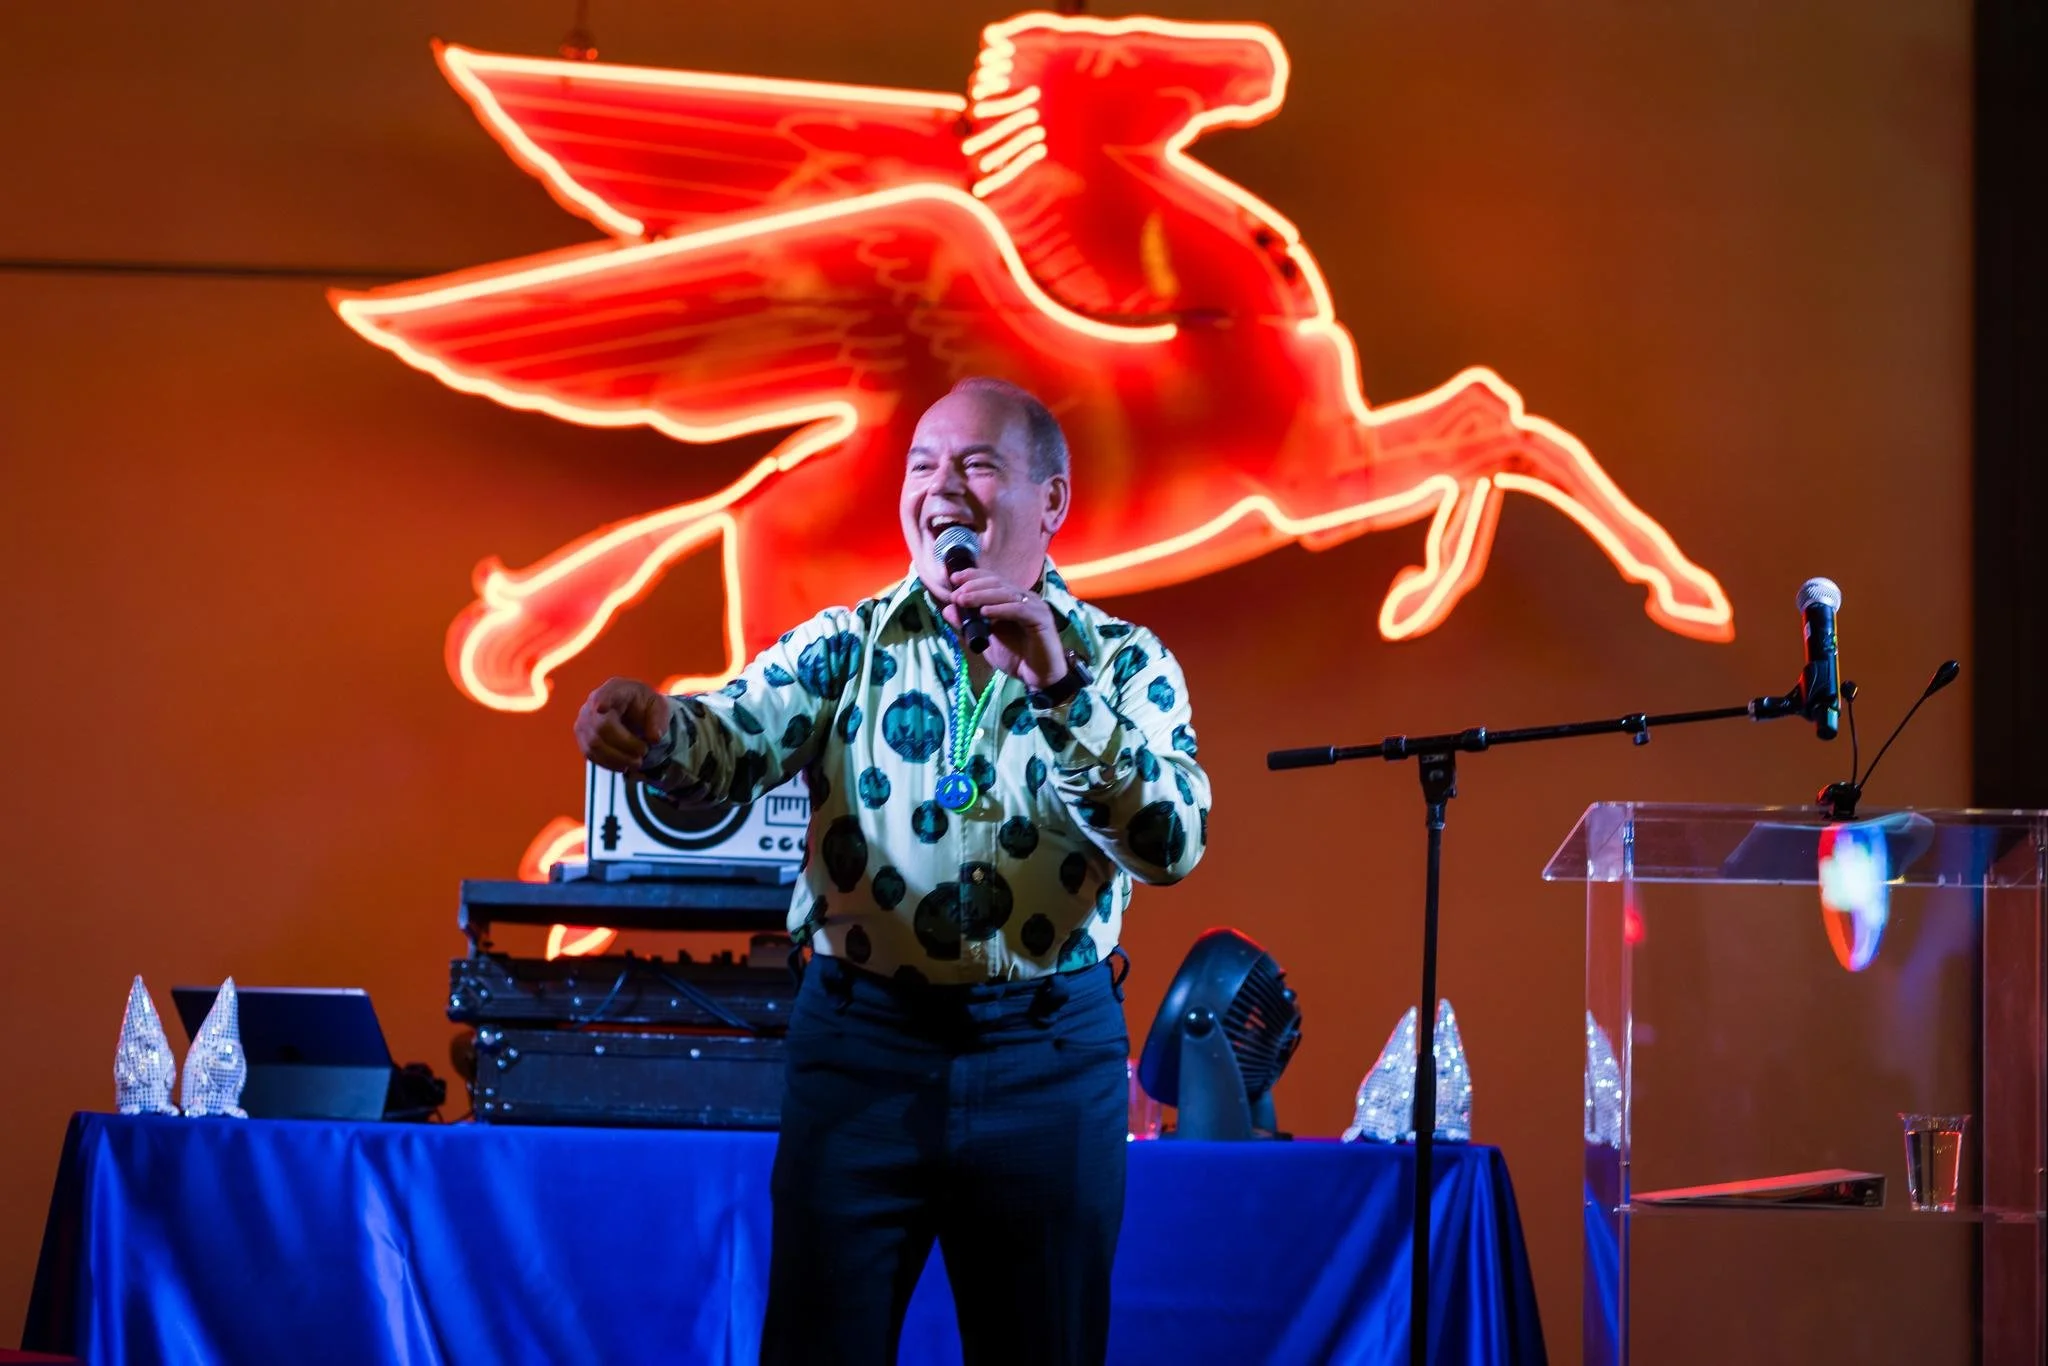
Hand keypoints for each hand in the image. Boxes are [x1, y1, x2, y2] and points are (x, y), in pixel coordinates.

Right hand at [575, 677, 672, 771]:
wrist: (631, 713)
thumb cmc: (645, 706)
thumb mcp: (659, 707)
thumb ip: (659, 720)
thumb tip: (654, 738)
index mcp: (614, 689)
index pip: (604, 694)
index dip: (601, 701)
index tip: (600, 708)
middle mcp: (592, 704)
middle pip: (601, 727)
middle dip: (625, 744)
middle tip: (644, 752)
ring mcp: (584, 722)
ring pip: (594, 745)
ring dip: (618, 758)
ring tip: (637, 762)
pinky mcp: (583, 739)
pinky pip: (591, 755)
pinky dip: (610, 763)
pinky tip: (624, 765)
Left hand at [938, 570, 1067, 688]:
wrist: (1039, 678)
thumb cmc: (1016, 658)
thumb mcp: (985, 640)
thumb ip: (968, 625)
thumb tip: (947, 609)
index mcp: (1013, 599)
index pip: (992, 579)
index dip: (973, 575)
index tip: (953, 578)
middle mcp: (1025, 598)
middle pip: (998, 582)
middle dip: (974, 585)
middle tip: (956, 594)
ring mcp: (1035, 607)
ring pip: (1006, 593)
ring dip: (982, 595)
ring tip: (963, 600)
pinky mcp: (1041, 619)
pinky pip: (1019, 609)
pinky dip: (1000, 609)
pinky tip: (984, 612)